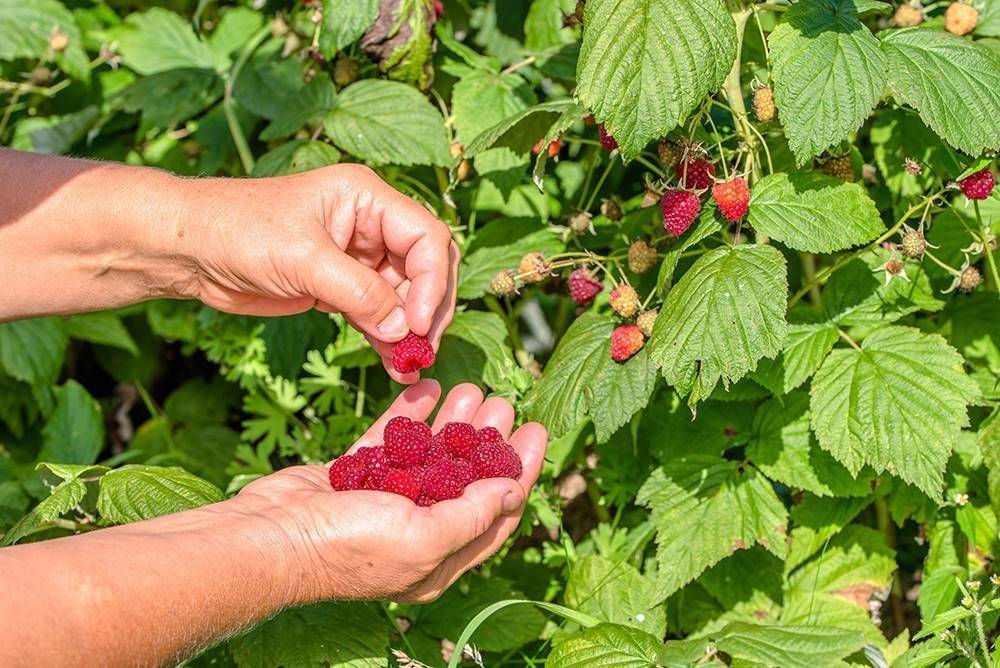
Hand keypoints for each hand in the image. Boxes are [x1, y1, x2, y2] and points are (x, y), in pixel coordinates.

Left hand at [177, 164, 458, 382]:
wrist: (189, 249)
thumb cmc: (238, 231)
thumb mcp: (302, 259)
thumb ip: (358, 293)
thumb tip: (403, 329)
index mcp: (367, 197)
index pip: (426, 237)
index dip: (431, 282)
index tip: (416, 323)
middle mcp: (370, 224)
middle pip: (425, 267)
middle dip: (428, 309)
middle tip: (423, 349)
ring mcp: (358, 258)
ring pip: (405, 297)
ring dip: (409, 332)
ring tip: (410, 366)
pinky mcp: (341, 287)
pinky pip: (379, 314)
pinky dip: (388, 339)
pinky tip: (394, 364)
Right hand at [235, 380, 546, 602]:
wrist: (268, 537)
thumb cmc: (346, 547)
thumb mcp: (422, 538)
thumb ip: (471, 515)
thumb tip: (514, 492)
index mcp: (439, 560)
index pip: (495, 512)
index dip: (521, 471)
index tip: (537, 431)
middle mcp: (417, 531)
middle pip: (465, 480)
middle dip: (488, 440)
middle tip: (503, 402)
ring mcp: (385, 502)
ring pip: (431, 457)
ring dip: (454, 423)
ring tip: (473, 388)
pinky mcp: (357, 475)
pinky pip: (392, 441)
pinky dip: (410, 417)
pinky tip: (428, 389)